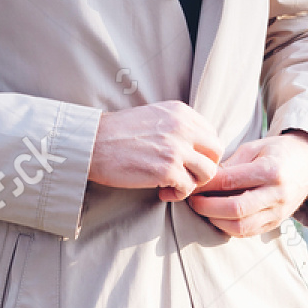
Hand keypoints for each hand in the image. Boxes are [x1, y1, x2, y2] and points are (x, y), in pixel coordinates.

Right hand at [90, 101, 223, 201]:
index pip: (212, 135)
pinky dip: (177, 195)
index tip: (188, 162)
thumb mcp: (154, 116)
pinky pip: (188, 189)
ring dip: (193, 183)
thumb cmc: (119, 132)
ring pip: (207, 173)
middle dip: (204, 168)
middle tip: (187, 176)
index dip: (203, 153)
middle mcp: (183, 128)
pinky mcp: (166, 170)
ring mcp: (176, 149)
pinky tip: (162, 193)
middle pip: (216, 153)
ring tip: (173, 185)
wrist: (91, 143)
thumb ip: (178, 125)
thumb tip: (196, 145)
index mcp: (181, 113)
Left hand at [187, 131, 307, 237]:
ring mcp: (278, 212)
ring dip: (216, 220)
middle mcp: (277, 194)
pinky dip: (228, 228)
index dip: (207, 185)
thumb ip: (231, 165)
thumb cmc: (277, 151)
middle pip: (235, 209)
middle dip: (207, 207)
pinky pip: (248, 232)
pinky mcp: (276, 223)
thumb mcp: (255, 148)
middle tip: (192, 200)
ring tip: (203, 209)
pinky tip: (218, 217)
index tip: (193, 183)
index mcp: (271, 170)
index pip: (231, 182)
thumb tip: (205, 180)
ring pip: (241, 227)